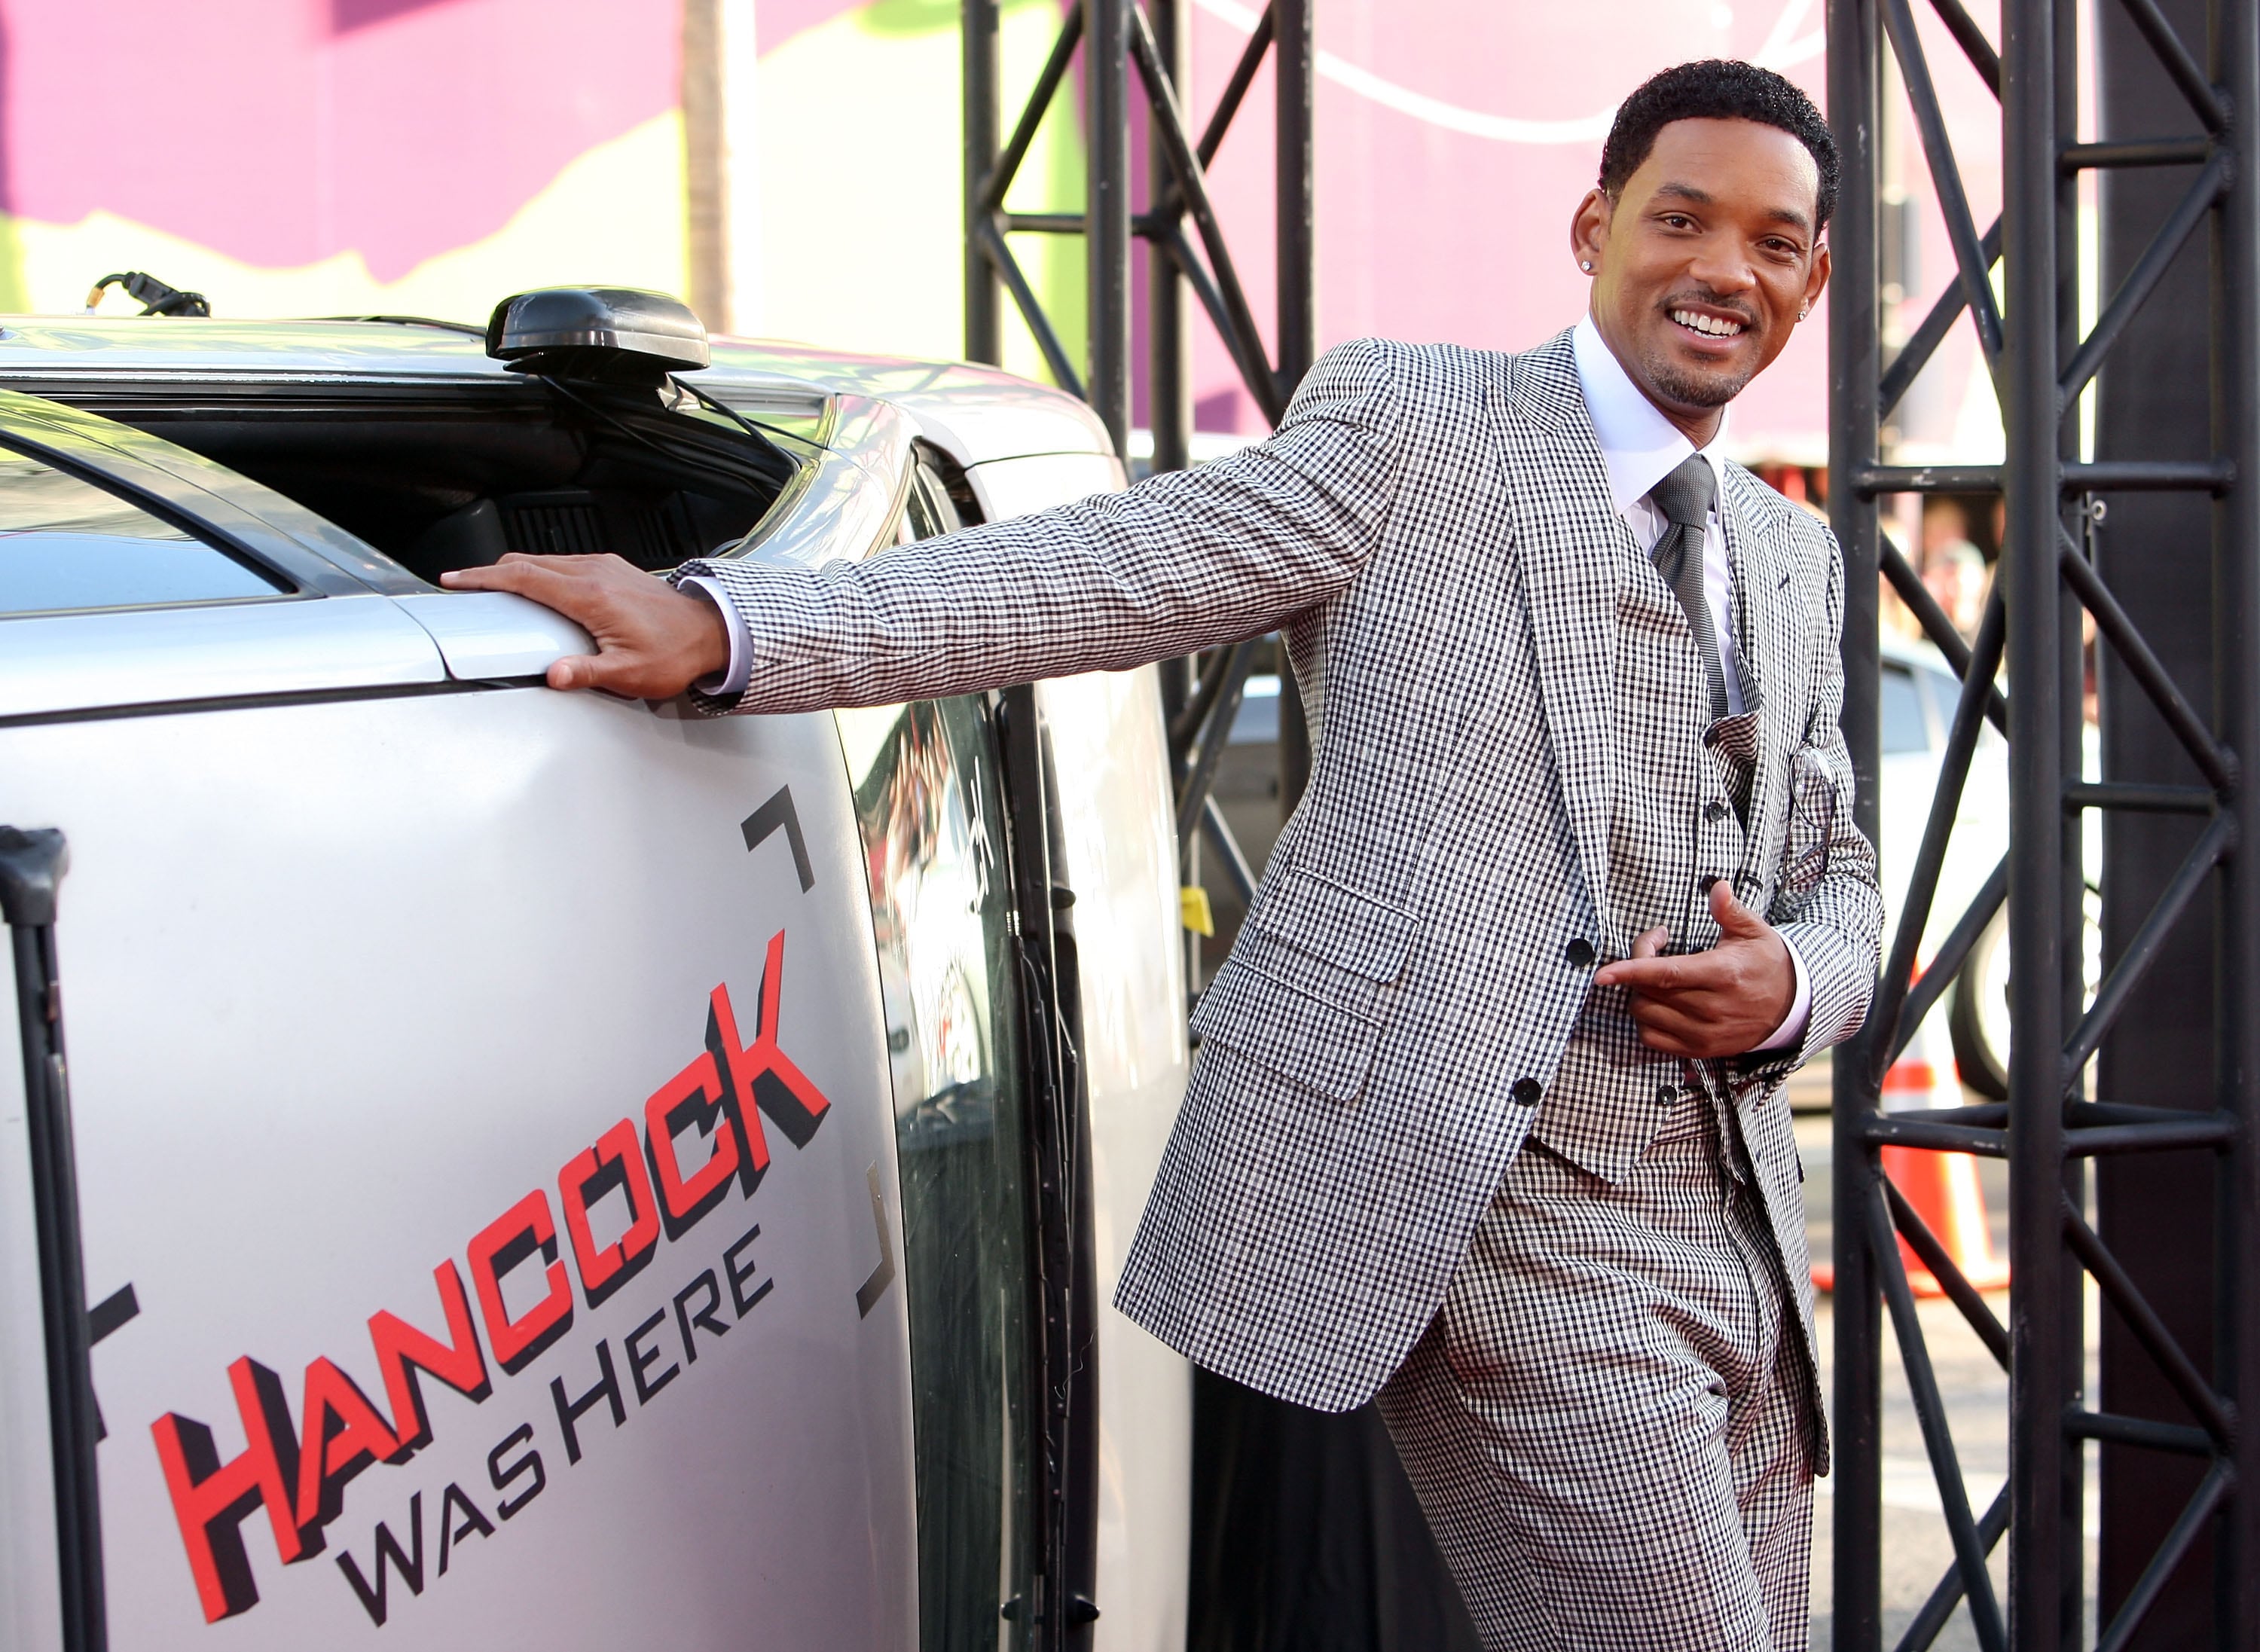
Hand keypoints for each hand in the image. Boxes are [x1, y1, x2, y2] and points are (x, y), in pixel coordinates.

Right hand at [441, 554, 729, 696]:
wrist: (713, 632)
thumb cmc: (675, 653)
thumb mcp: (629, 673)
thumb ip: (586, 673)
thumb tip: (553, 675)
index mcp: (590, 596)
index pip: (524, 577)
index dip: (484, 577)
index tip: (457, 579)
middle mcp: (595, 572)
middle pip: (529, 562)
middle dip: (492, 572)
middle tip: (467, 585)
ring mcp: (605, 566)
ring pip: (547, 560)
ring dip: (517, 570)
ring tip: (495, 586)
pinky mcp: (615, 568)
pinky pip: (566, 562)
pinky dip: (542, 570)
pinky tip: (539, 586)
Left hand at [1592, 881, 1796, 1058]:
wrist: (1791, 1007)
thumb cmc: (1766, 963)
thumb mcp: (1754, 932)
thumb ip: (1730, 910)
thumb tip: (1716, 886)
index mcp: (1722, 974)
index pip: (1667, 975)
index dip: (1631, 971)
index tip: (1602, 973)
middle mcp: (1712, 1008)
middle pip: (1649, 993)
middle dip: (1637, 969)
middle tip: (1654, 949)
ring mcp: (1705, 1033)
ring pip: (1646, 1016)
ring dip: (1640, 994)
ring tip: (1656, 977)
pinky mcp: (1700, 1050)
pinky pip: (1654, 1040)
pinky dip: (1645, 1021)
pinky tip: (1658, 1003)